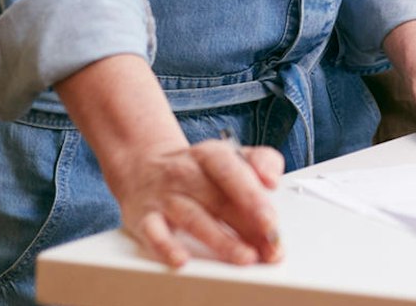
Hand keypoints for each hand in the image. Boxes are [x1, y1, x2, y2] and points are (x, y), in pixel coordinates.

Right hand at [106, 136, 285, 268]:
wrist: (143, 166)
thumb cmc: (197, 168)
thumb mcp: (230, 154)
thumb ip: (261, 161)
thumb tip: (273, 179)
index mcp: (211, 155)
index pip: (232, 172)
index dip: (253, 196)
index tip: (272, 220)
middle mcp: (186, 174)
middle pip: (219, 199)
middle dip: (247, 225)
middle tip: (271, 245)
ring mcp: (165, 197)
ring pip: (193, 218)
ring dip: (220, 240)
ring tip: (245, 257)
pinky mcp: (145, 219)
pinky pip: (154, 233)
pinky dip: (166, 247)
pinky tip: (182, 260)